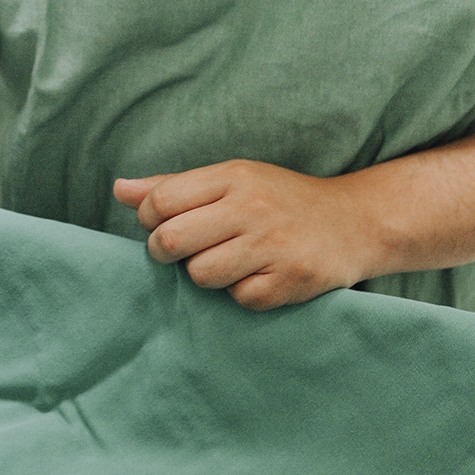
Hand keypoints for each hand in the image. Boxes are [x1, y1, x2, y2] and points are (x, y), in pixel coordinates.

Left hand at [114, 160, 369, 309]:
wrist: (355, 221)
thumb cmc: (280, 200)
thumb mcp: (231, 180)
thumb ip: (173, 186)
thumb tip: (118, 189)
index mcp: (233, 176)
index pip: (160, 201)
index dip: (150, 220)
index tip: (164, 225)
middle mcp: (251, 207)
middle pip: (172, 240)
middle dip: (166, 251)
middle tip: (184, 250)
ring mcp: (272, 245)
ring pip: (200, 275)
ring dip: (205, 274)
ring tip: (227, 261)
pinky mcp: (289, 281)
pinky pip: (238, 299)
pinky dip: (242, 293)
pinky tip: (259, 275)